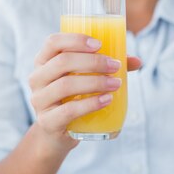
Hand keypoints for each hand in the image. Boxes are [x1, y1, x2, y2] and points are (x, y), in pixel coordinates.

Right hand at [29, 33, 141, 148]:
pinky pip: (69, 110)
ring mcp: (39, 101)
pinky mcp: (47, 122)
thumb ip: (107, 68)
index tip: (99, 44)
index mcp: (43, 61)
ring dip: (95, 82)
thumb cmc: (73, 99)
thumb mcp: (84, 79)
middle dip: (93, 62)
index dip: (76, 40)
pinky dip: (90, 104)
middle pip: (62, 62)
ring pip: (65, 85)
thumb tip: (137, 61)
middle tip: (115, 66)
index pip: (53, 42)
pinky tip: (107, 100)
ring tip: (116, 84)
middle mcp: (37, 78)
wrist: (57, 134)